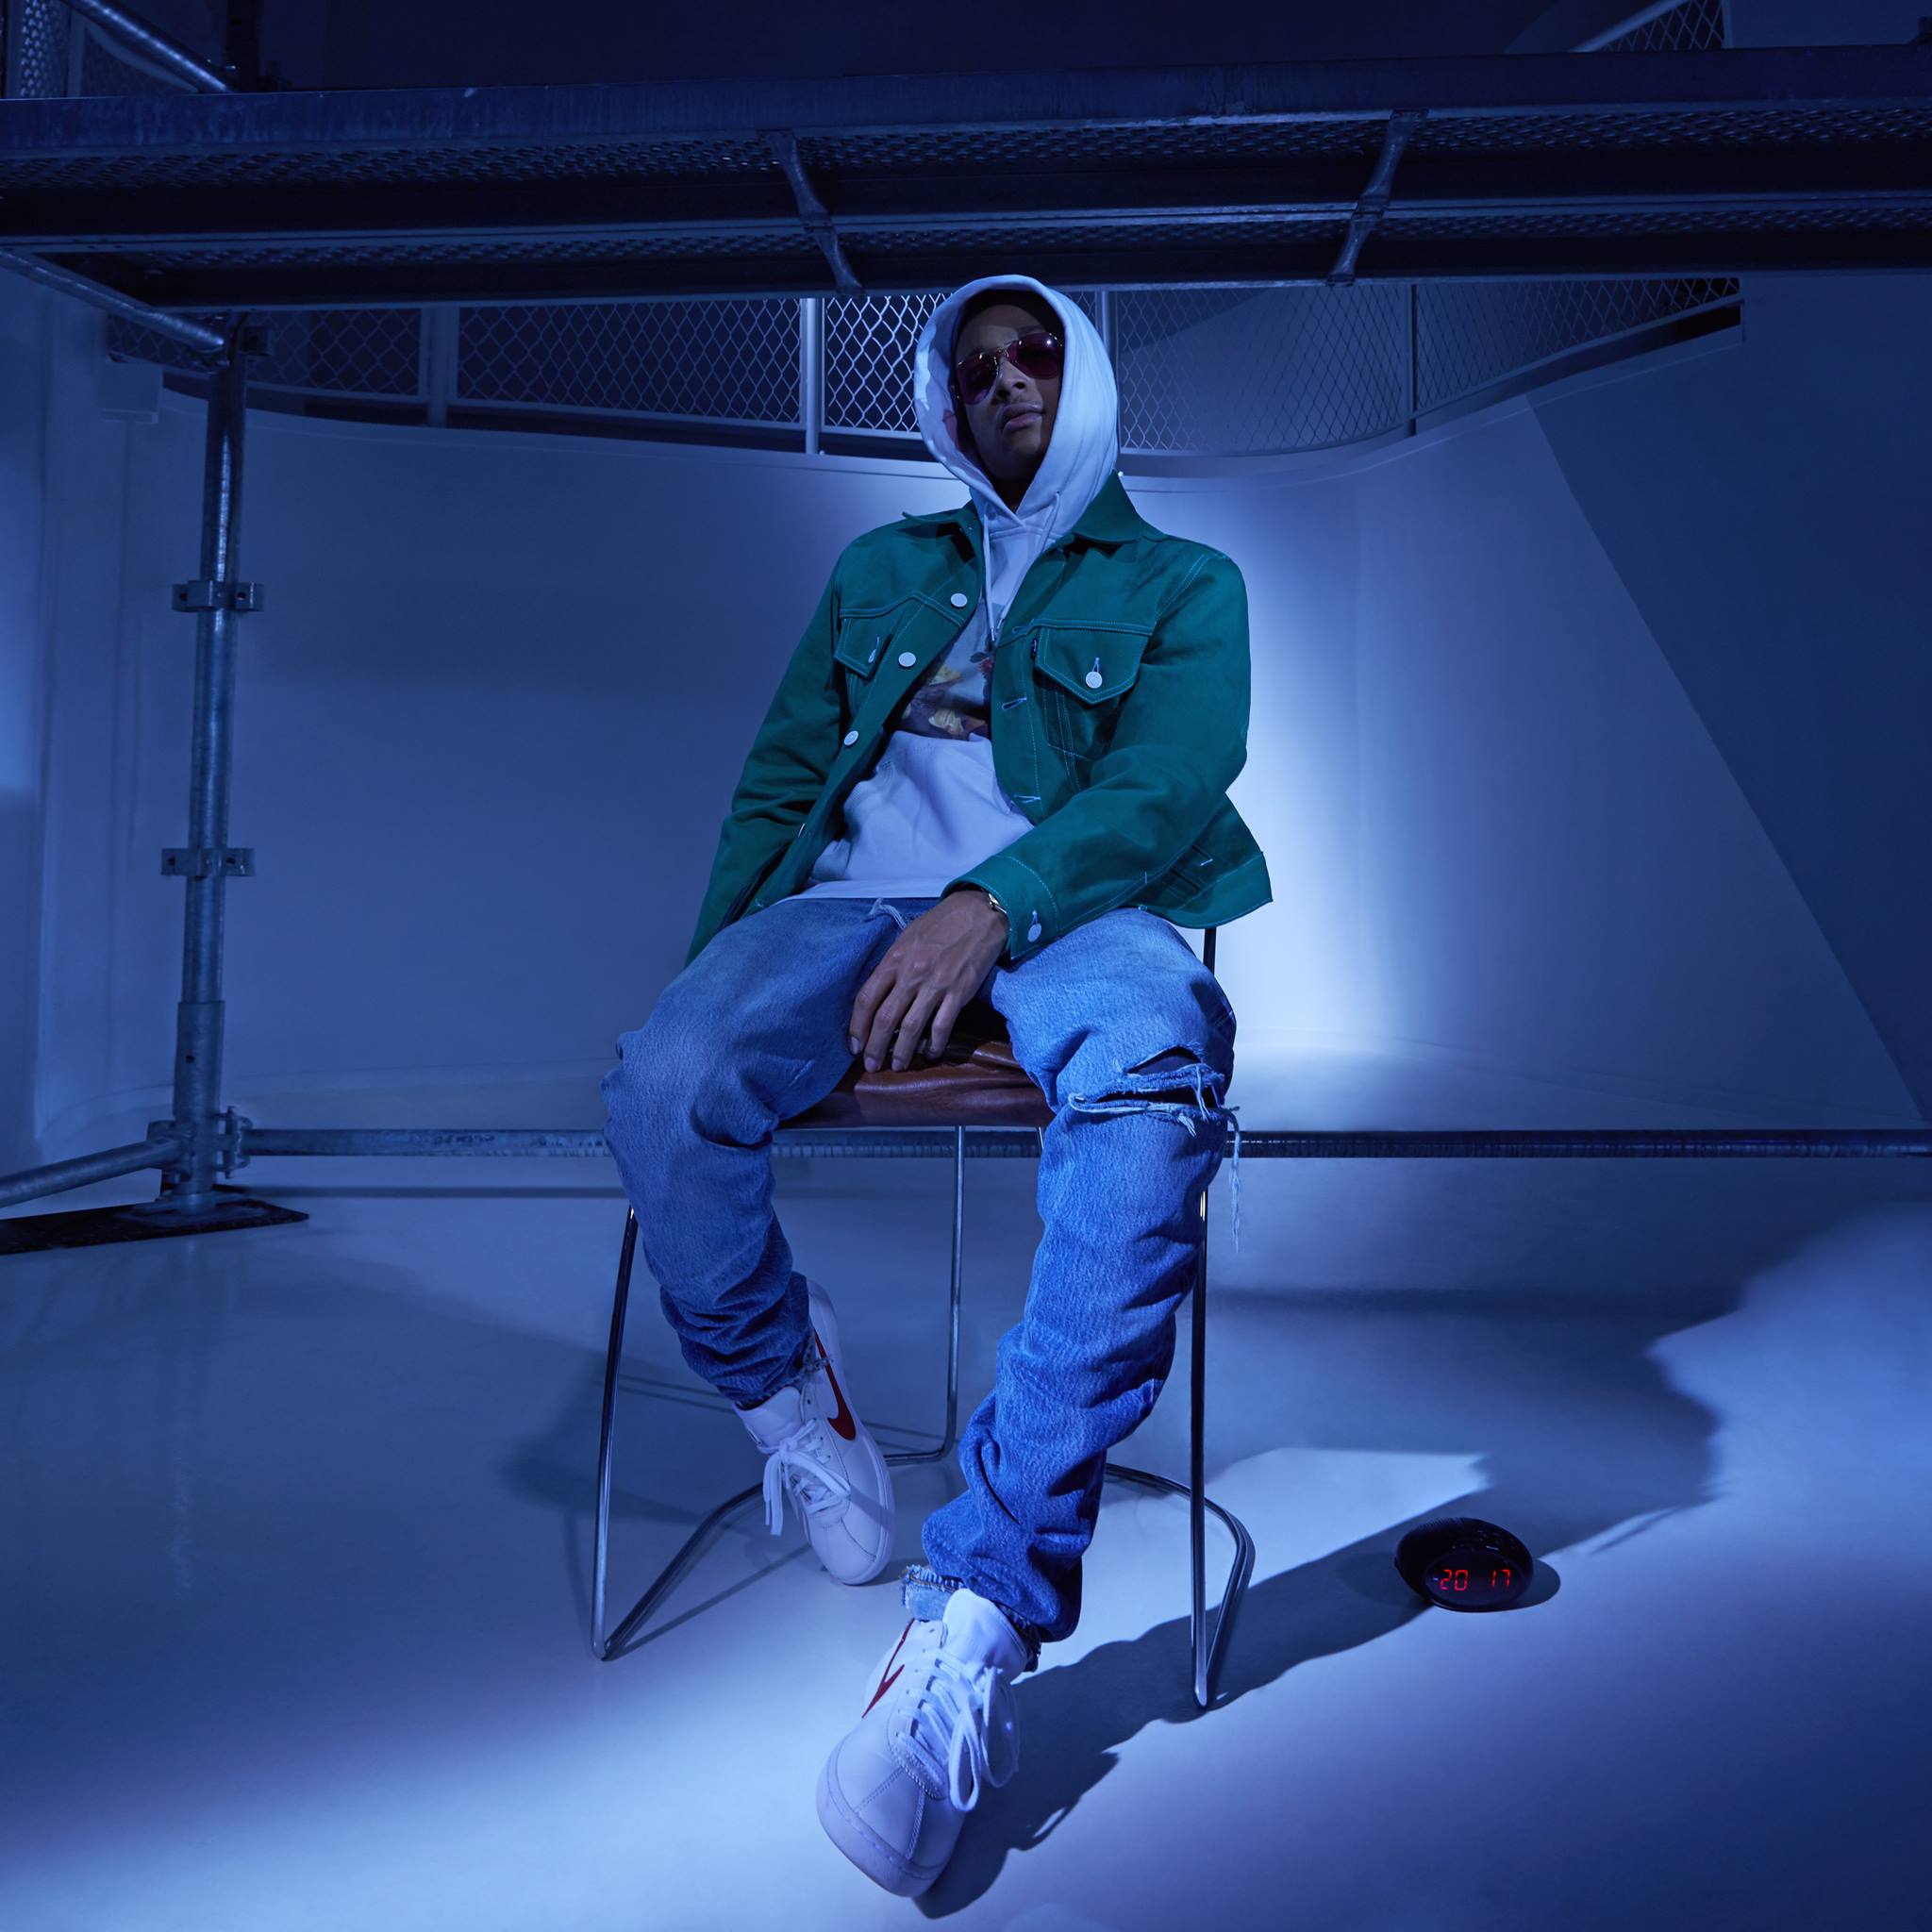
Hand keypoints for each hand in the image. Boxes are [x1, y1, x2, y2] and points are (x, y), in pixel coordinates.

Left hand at [848, 889, 1007, 1070]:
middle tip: (870, 1065)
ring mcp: (935, 984)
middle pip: (884, 1018)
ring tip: (897, 1066)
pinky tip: (931, 1054)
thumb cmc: (940, 924)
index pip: (866, 999)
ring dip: (902, 1052)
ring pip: (911, 1027)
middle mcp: (911, 974)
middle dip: (874, 1047)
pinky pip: (942, 1025)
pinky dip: (935, 1044)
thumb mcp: (907, 938)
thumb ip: (892, 965)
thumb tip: (880, 993)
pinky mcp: (959, 992)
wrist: (978, 913)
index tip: (854, 1045)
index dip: (857, 1026)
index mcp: (894, 960)